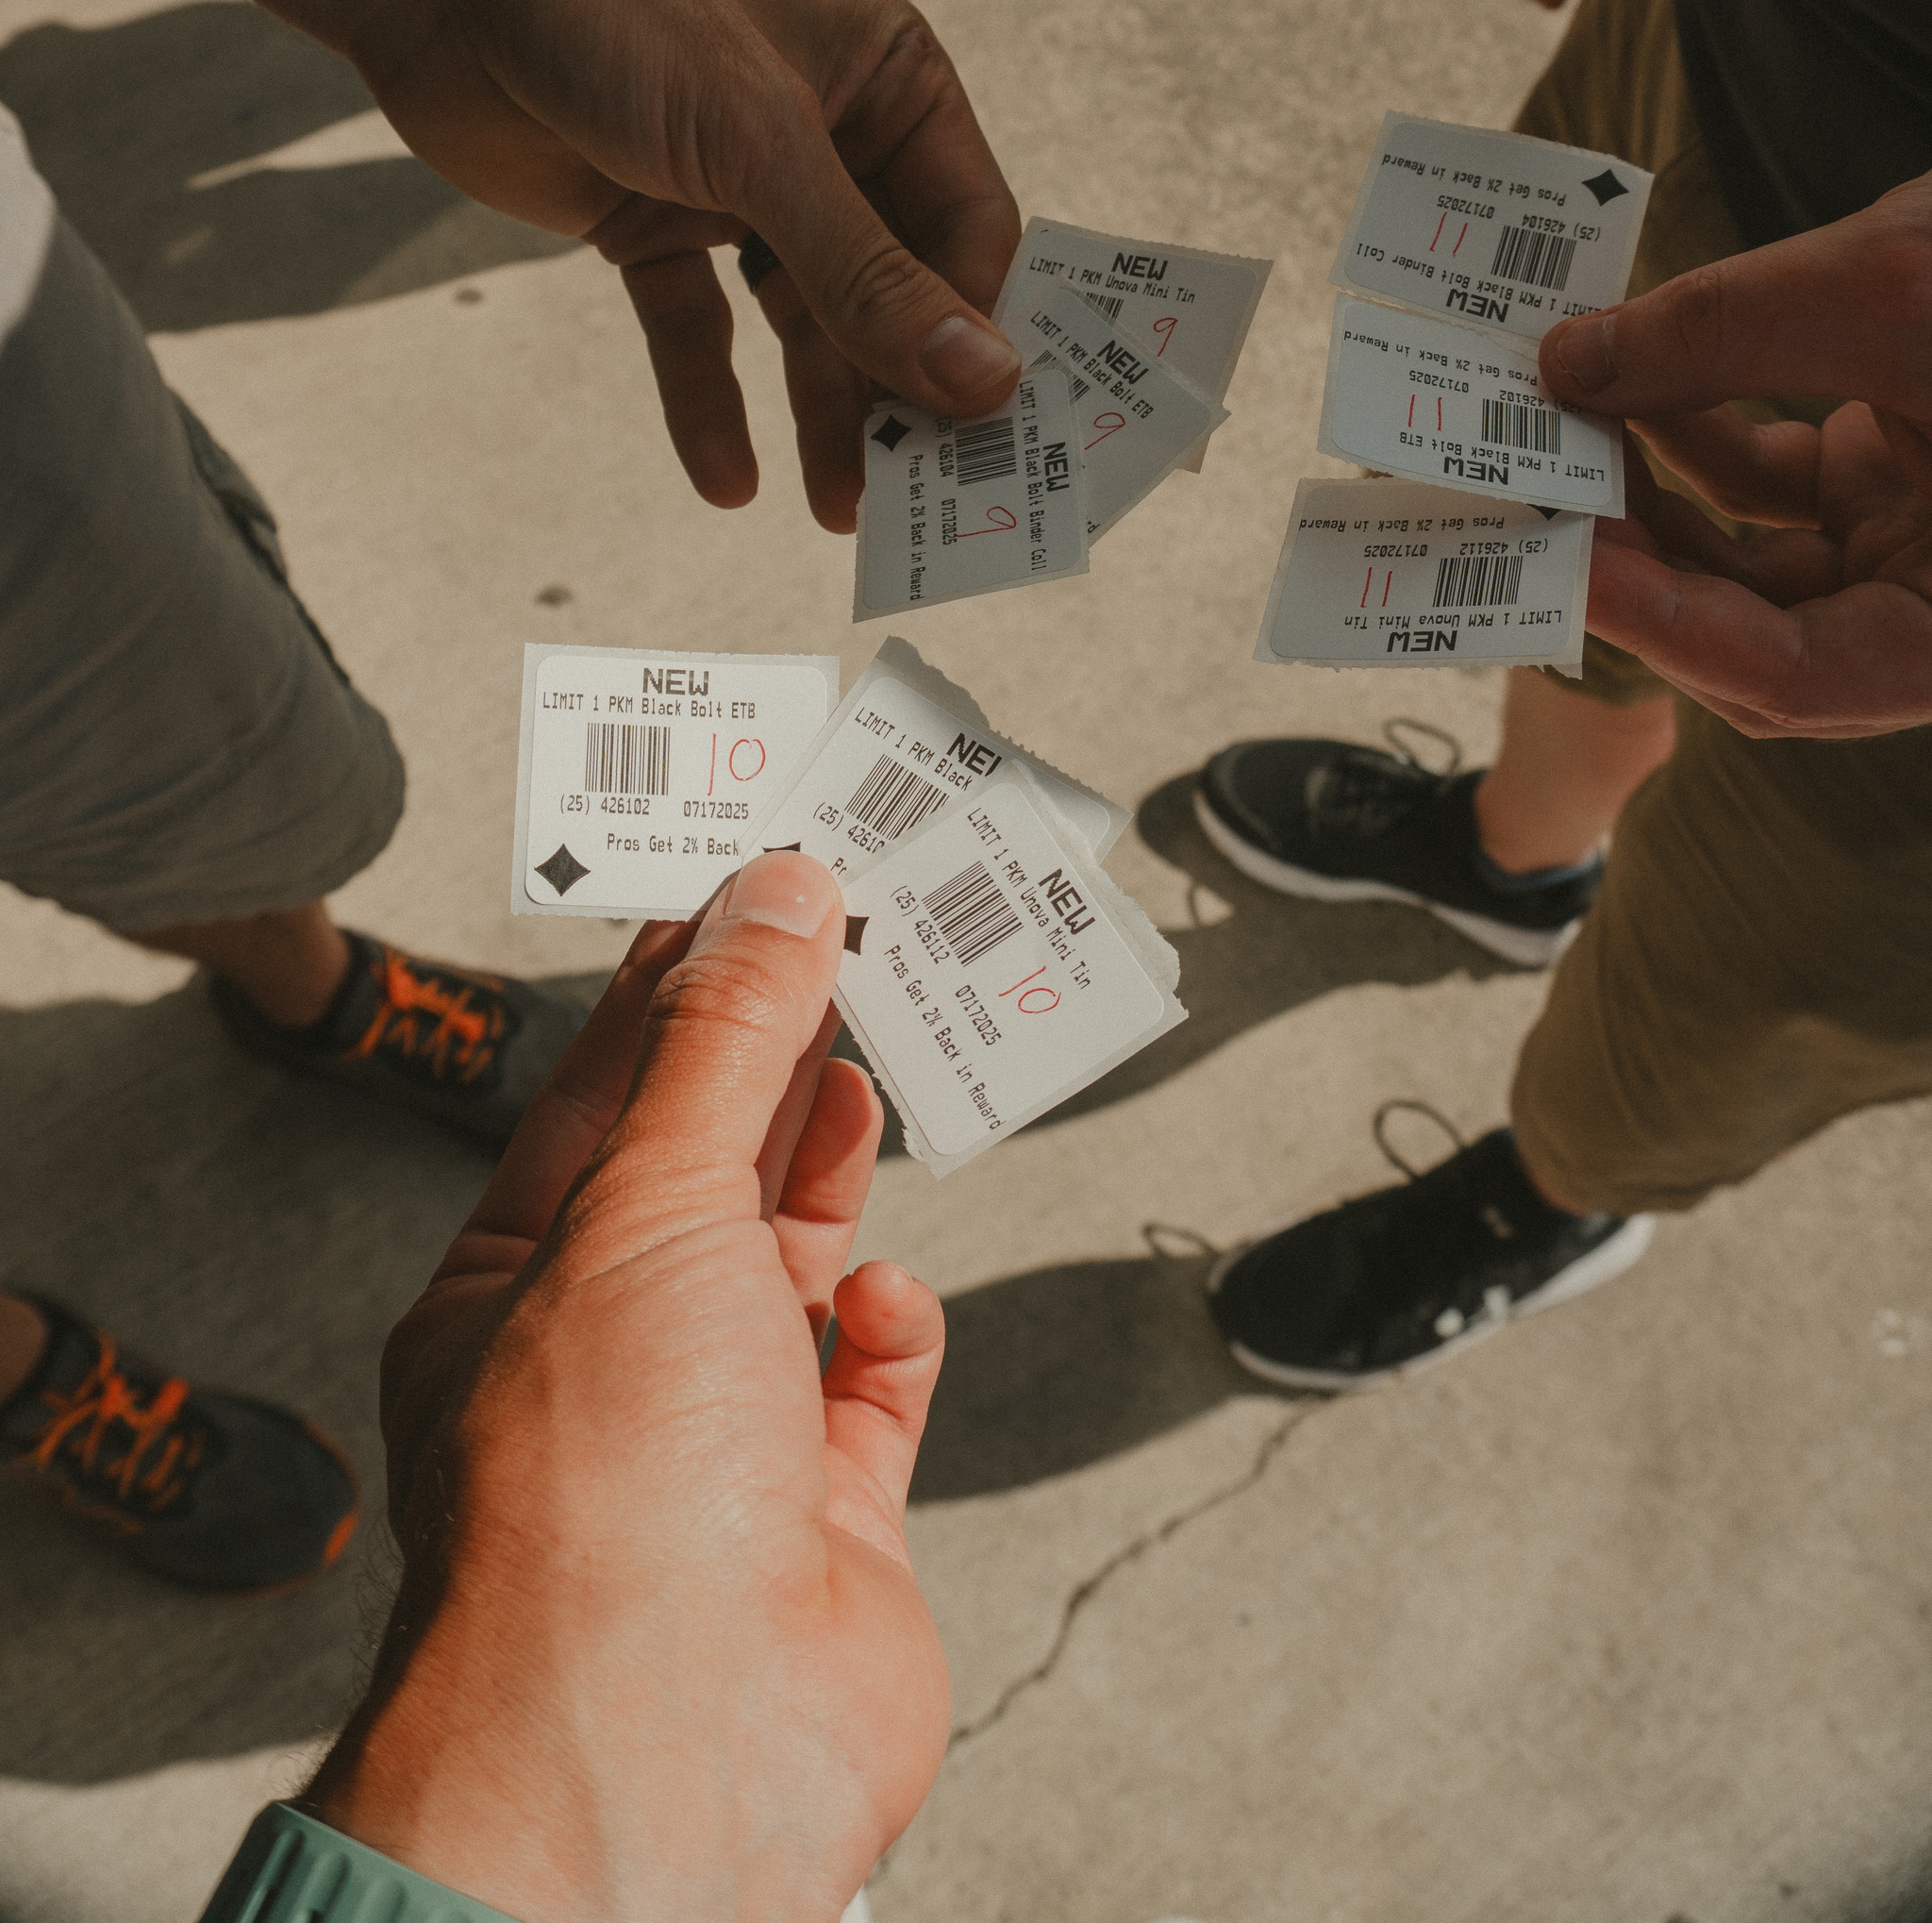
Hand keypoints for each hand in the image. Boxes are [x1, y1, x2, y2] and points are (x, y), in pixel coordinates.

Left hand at [303, 853, 948, 1922]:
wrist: (665, 1754)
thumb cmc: (600, 1486)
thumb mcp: (649, 1201)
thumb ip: (727, 1044)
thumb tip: (776, 895)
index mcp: (514, 1292)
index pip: (598, 1100)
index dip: (678, 989)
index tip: (750, 892)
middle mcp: (609, 1368)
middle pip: (703, 1179)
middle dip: (774, 1066)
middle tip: (851, 946)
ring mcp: (717, 1452)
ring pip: (790, 1276)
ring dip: (835, 1176)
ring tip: (879, 1068)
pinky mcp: (823, 1531)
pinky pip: (868, 1397)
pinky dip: (890, 1333)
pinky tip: (890, 1295)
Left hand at [340, 0, 1022, 528]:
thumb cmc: (616, 6)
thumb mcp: (761, 145)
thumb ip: (867, 273)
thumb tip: (981, 376)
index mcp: (889, 84)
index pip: (970, 229)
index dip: (980, 331)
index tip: (987, 436)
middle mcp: (828, 135)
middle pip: (893, 288)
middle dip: (902, 389)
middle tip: (922, 497)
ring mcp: (736, 184)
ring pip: (802, 322)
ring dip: (820, 413)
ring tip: (839, 508)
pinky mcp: (651, 222)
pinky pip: (699, 330)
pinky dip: (710, 401)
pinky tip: (726, 478)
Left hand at [1541, 173, 1931, 733]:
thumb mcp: (1892, 287)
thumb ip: (1725, 328)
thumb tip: (1565, 363)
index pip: (1797, 682)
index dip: (1673, 633)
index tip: (1571, 563)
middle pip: (1754, 640)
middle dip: (1637, 569)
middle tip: (1524, 502)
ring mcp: (1919, 544)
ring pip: (1748, 565)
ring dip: (1647, 500)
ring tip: (1556, 429)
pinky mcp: (1901, 476)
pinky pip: (1771, 490)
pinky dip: (1694, 440)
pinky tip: (1630, 379)